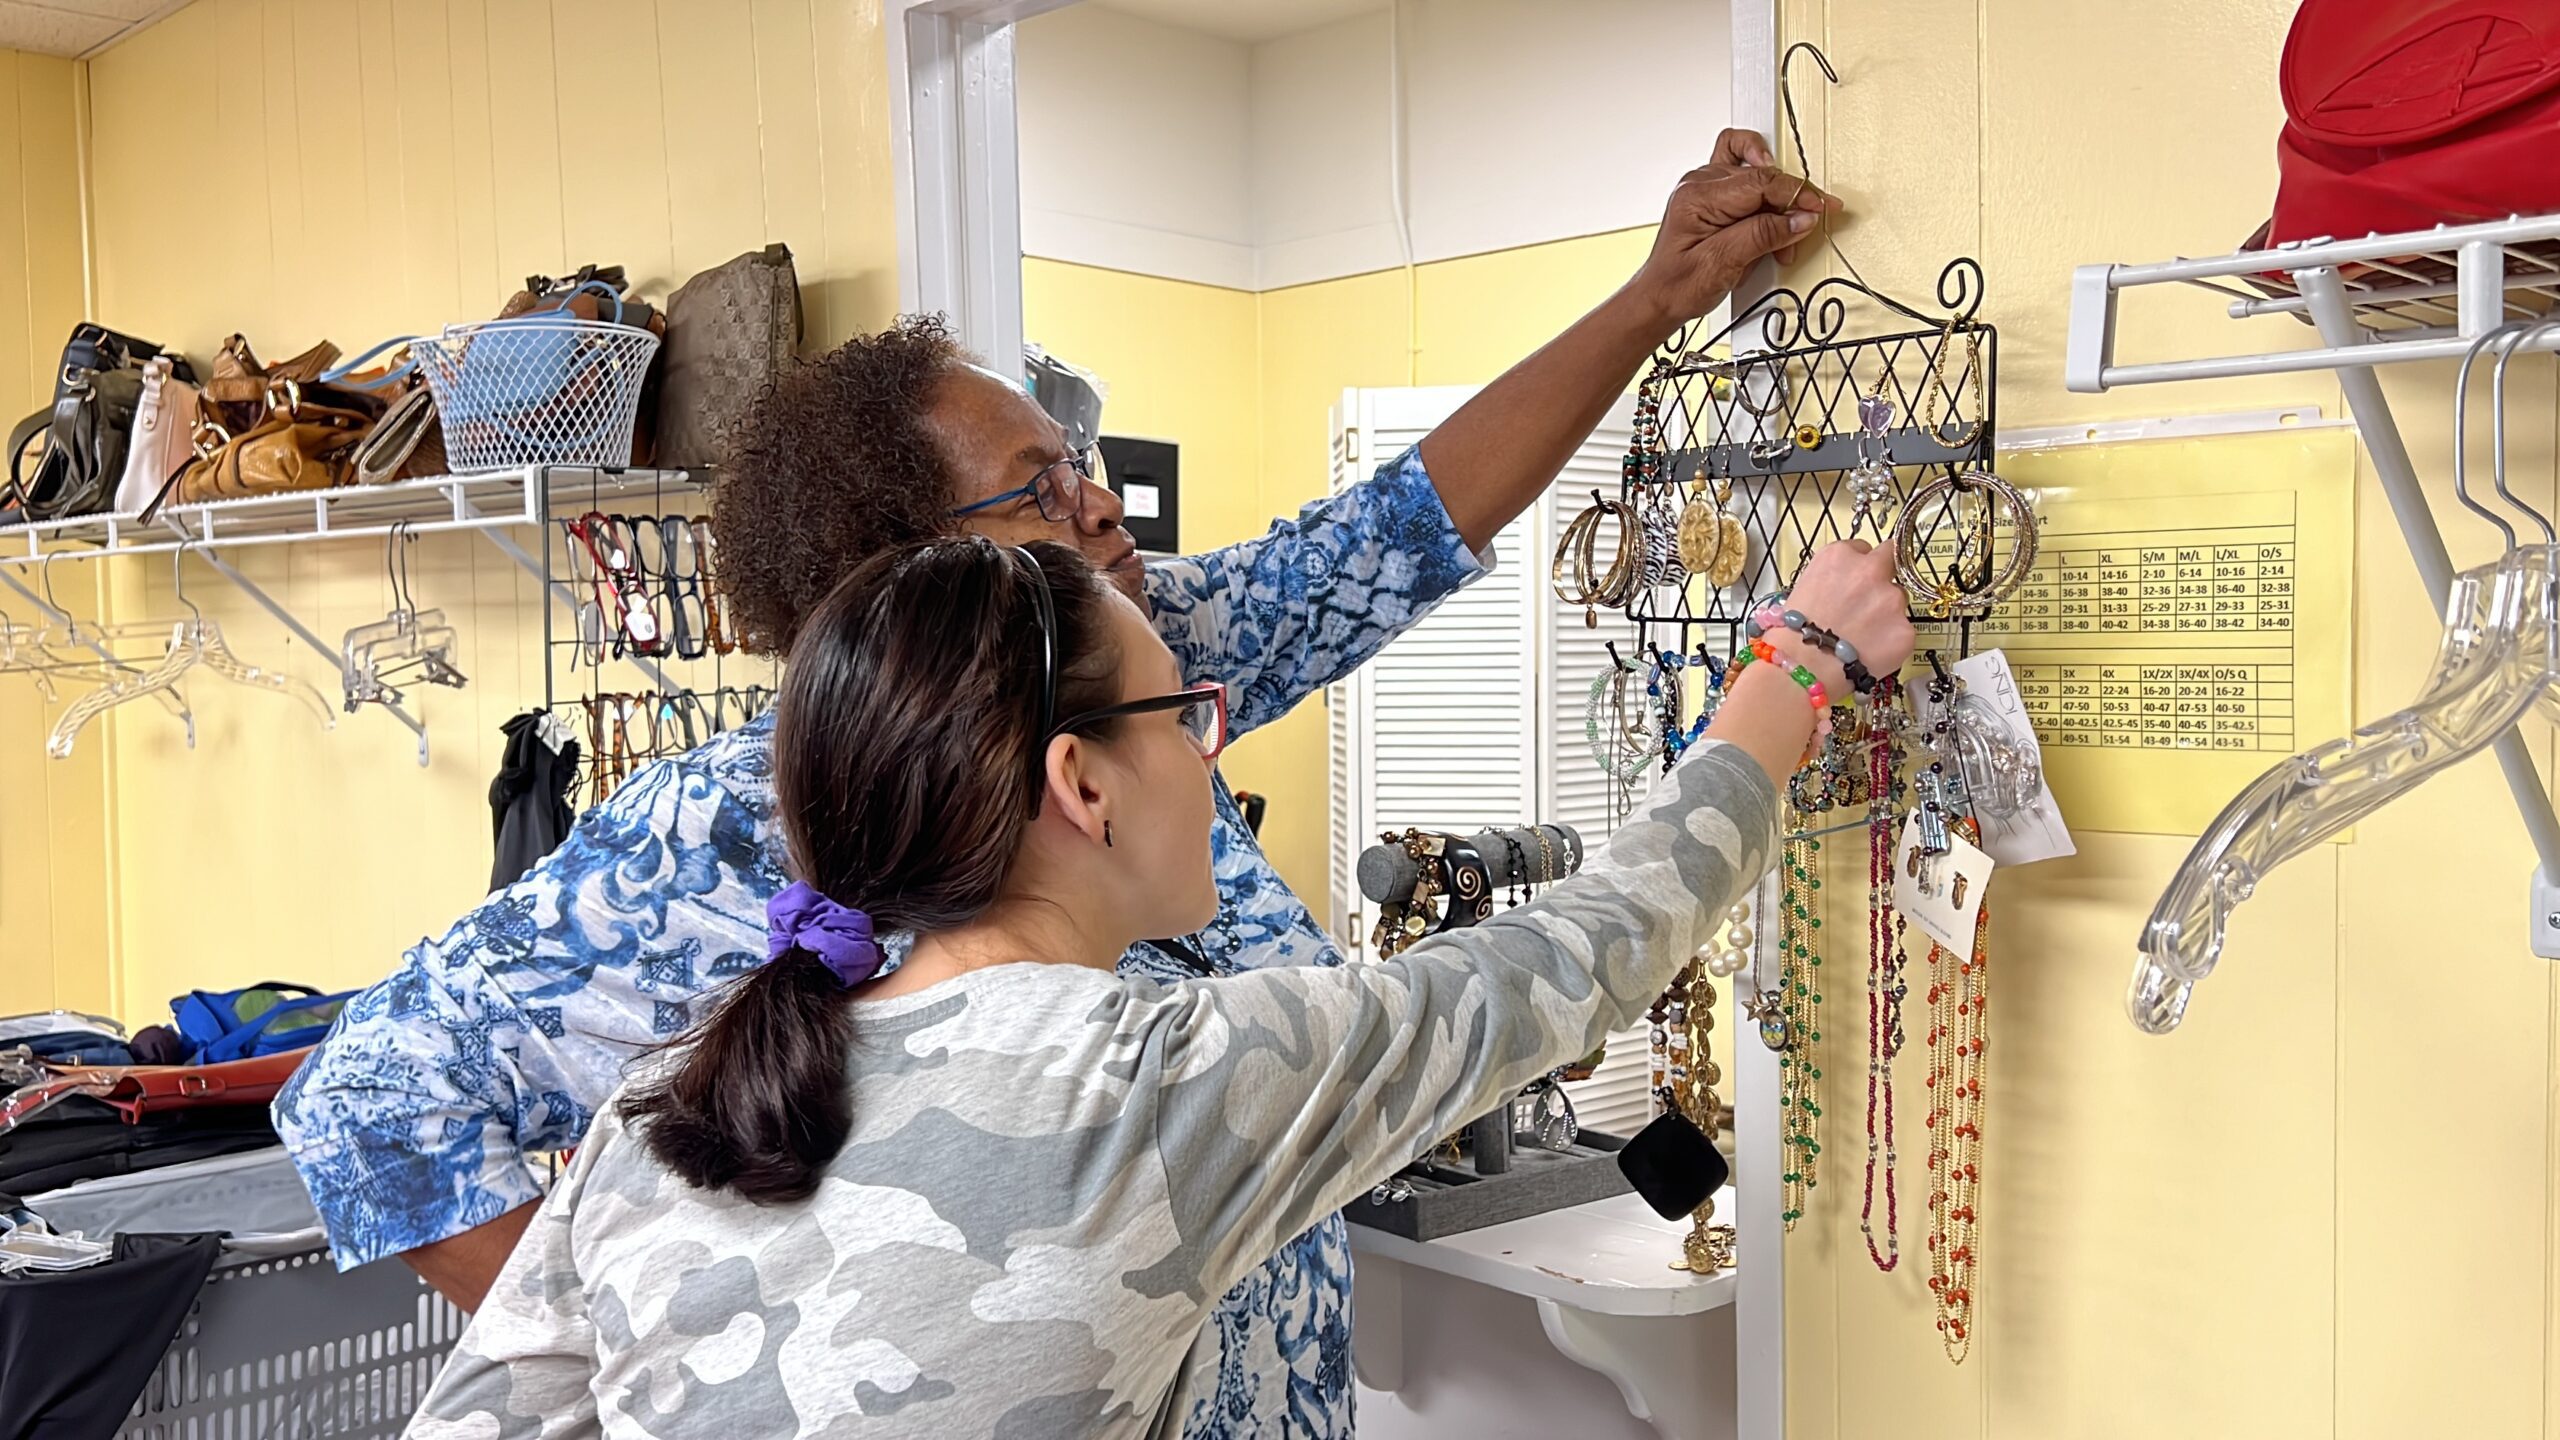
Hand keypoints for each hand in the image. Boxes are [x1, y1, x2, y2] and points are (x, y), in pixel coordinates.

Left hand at [1622, 128, 1841, 330]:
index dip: (1795, 195)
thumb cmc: (1678, 286)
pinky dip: (1764, 179)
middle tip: (1800, 233)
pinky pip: (1742, 164)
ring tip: (1777, 239)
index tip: (1819, 209)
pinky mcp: (1714, 193)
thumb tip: (1799, 219)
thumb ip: (1762, 237)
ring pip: (1759, 175)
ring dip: (1777, 204)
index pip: (1760, 182)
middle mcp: (1700, 183)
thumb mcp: (1721, 266)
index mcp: (1697, 196)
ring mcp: (1706, 184)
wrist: (1660, 297)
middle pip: (1763, 178)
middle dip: (1789, 207)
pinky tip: (1771, 195)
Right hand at [1773, 540, 1915, 693]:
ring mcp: (1891, 600)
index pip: (1864, 548)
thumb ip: (1834, 576)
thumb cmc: (1794, 633)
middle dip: (1882, 578)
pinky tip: (1868, 650)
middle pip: (1889, 564)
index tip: (1856, 578)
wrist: (1802, 667)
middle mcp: (1870, 571)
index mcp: (1841, 556)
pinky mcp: (1905, 630)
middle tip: (1868, 601)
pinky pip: (1903, 631)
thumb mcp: (1803, 587)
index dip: (1859, 565)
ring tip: (1860, 634)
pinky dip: (1890, 640)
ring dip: (1886, 612)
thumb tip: (1847, 583)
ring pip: (1898, 600)